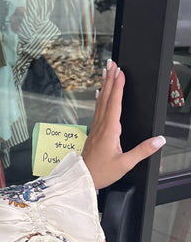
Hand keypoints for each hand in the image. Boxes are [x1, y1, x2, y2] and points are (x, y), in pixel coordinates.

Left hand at [81, 60, 164, 189]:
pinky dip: (100, 98)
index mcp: (110, 130)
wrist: (82, 178)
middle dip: (109, 79)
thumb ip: (143, 151)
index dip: (118, 86)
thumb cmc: (101, 172)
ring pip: (100, 101)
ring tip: (106, 72)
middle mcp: (101, 125)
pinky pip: (97, 109)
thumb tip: (159, 140)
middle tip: (111, 63)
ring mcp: (96, 128)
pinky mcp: (94, 131)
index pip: (115, 103)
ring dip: (104, 85)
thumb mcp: (125, 164)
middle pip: (106, 97)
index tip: (120, 72)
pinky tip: (99, 93)